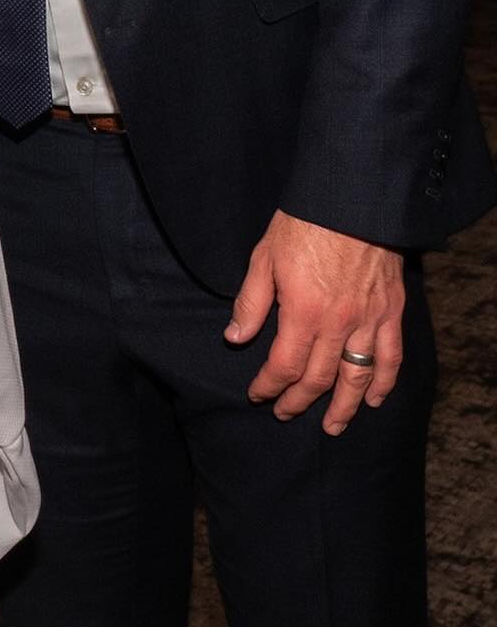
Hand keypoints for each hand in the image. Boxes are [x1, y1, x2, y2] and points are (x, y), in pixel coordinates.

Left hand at [225, 209, 404, 434]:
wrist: (352, 198)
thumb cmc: (303, 223)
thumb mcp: (264, 257)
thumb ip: (251, 302)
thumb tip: (235, 338)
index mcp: (303, 312)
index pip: (284, 365)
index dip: (269, 386)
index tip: (257, 395)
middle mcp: (339, 324)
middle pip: (318, 378)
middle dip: (299, 400)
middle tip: (284, 413)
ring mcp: (369, 320)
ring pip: (357, 378)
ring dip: (343, 408)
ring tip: (332, 427)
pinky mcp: (391, 311)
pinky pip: (390, 358)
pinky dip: (383, 383)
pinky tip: (374, 400)